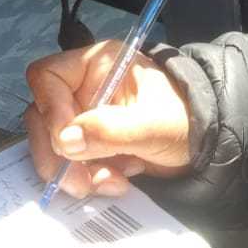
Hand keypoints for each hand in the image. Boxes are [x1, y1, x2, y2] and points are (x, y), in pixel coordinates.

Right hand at [24, 41, 191, 198]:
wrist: (206, 146)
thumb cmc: (186, 120)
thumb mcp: (154, 125)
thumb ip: (110, 130)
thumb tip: (64, 141)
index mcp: (98, 65)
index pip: (48, 76)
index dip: (50, 108)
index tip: (67, 141)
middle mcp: (84, 88)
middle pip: (42, 116)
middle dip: (58, 154)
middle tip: (80, 182)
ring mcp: (85, 118)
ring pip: (53, 145)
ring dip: (75, 171)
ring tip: (109, 182)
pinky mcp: (89, 146)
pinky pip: (70, 164)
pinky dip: (88, 178)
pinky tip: (116, 182)